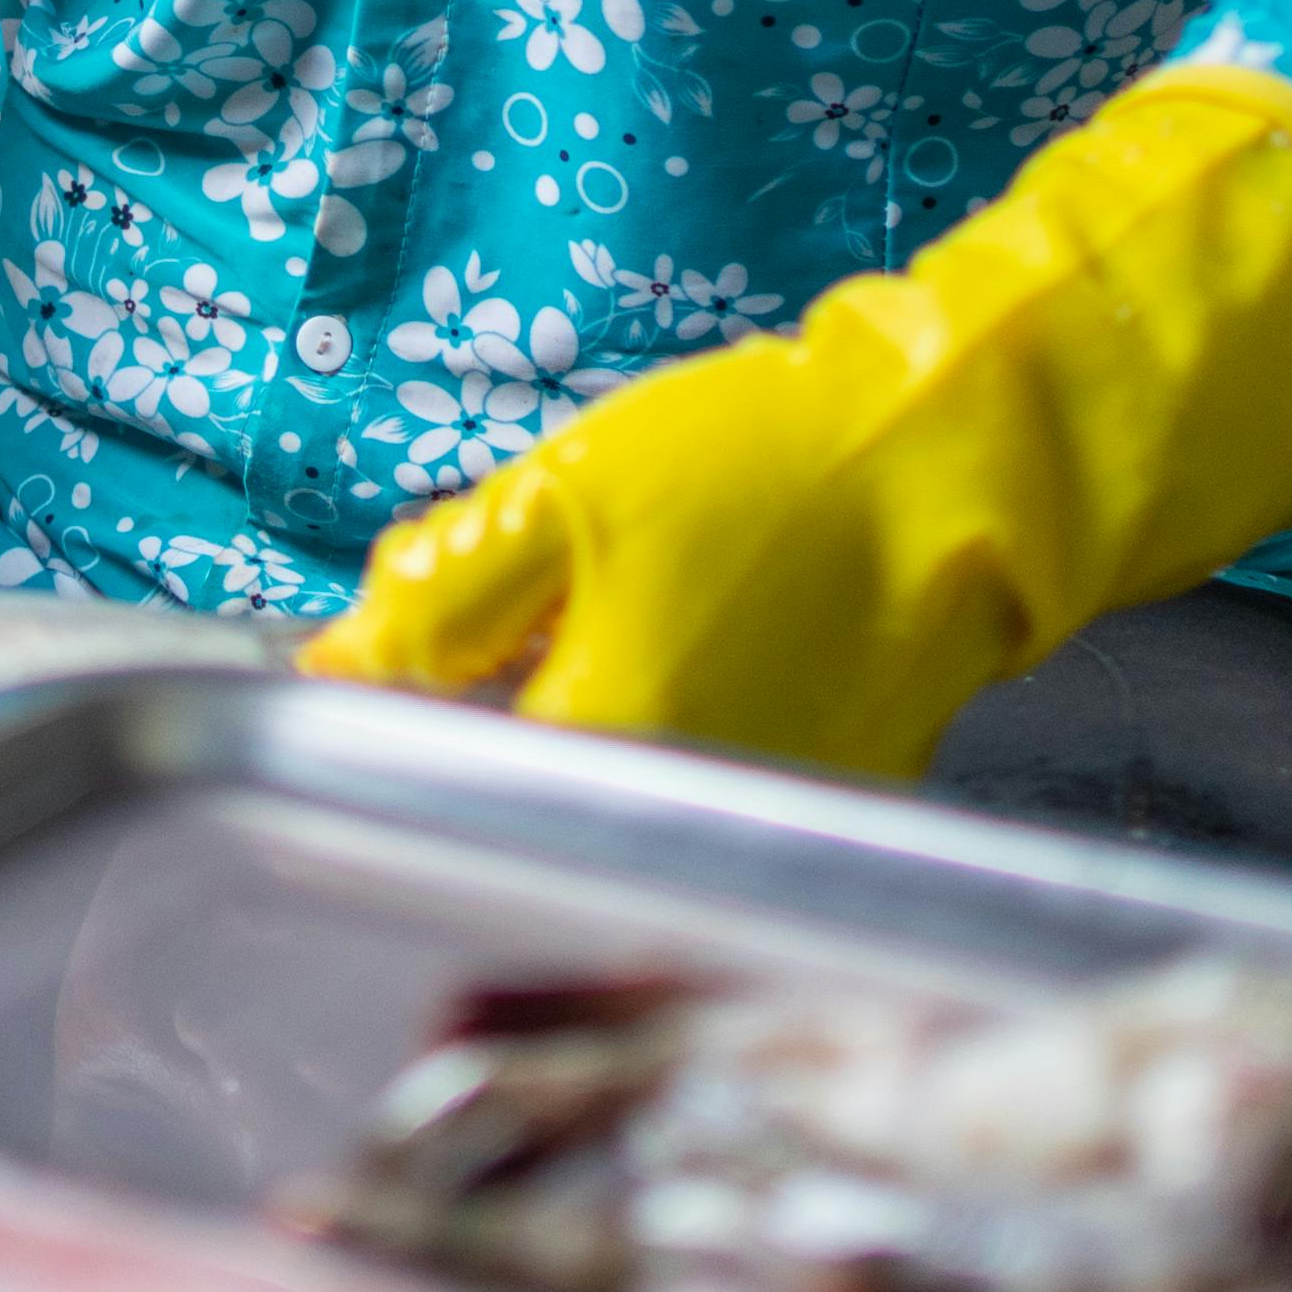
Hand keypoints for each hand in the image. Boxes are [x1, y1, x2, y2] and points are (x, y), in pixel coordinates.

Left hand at [303, 69, 1291, 784]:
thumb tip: (336, 667)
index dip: (391, 705)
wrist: (956, 465)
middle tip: (525, 599)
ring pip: (612, 782)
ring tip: (635, 599)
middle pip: (518, 789)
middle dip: (491, 705)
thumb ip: (435, 597)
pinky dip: (679, 711)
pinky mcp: (821, 798)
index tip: (392, 643)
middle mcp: (670, 826)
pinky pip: (700, 773)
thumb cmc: (760, 471)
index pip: (424, 777)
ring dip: (584, 707)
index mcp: (590, 757)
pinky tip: (704, 627)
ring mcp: (752, 819)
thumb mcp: (559, 498)